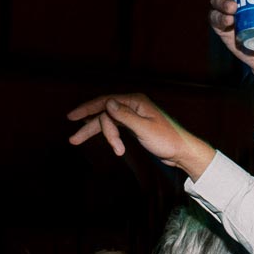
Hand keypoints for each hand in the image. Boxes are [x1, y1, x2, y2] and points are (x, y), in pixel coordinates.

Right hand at [67, 93, 215, 179]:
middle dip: (91, 127)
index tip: (72, 117)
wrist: (182, 152)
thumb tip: (108, 103)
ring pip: (109, 122)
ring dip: (102, 135)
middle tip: (74, 139)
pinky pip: (116, 127)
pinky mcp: (135, 126)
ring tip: (83, 143)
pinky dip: (112, 137)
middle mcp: (133, 105)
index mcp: (136, 101)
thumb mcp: (144, 129)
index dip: (87, 108)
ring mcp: (134, 115)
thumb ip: (125, 116)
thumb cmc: (167, 140)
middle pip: (105, 113)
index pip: (106, 102)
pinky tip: (113, 146)